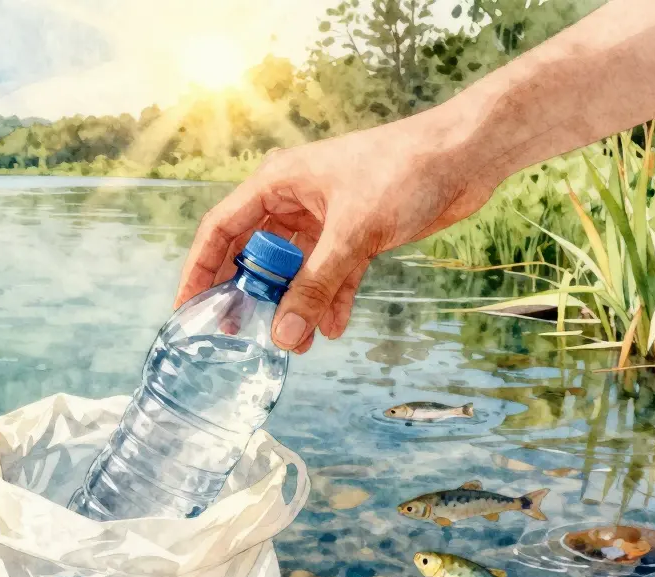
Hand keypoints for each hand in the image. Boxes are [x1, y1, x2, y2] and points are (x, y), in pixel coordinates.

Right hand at [175, 107, 498, 352]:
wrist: (466, 155)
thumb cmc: (406, 169)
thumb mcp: (353, 233)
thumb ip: (315, 286)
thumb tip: (284, 334)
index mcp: (278, 183)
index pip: (221, 229)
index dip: (200, 269)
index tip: (188, 308)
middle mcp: (295, 199)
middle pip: (256, 254)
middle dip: (253, 296)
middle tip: (242, 334)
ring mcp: (326, 218)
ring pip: (296, 271)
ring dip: (296, 305)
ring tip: (298, 343)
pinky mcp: (357, 233)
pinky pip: (330, 274)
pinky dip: (330, 300)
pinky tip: (334, 327)